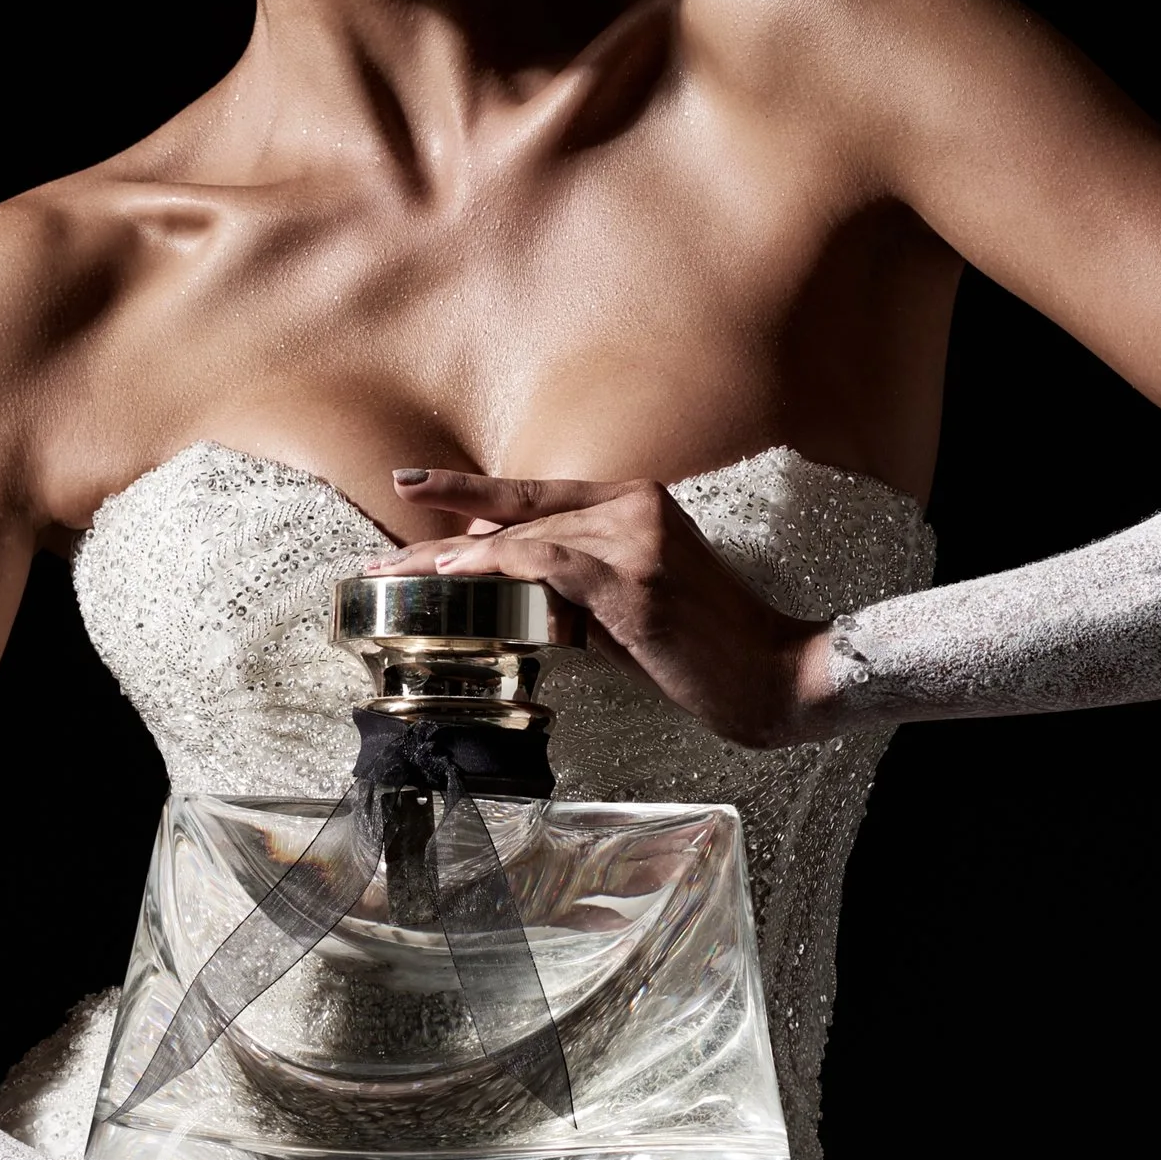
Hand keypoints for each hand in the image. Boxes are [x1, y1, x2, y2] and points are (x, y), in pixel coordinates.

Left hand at [364, 470, 828, 747]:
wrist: (774, 674)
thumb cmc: (704, 648)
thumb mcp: (628, 606)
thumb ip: (572, 588)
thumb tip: (511, 591)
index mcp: (636, 502)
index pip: (536, 492)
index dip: (469, 490)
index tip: (411, 486)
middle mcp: (635, 507)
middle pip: (518, 518)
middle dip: (445, 545)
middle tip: (385, 561)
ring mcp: (636, 539)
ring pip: (525, 537)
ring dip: (456, 561)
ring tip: (403, 576)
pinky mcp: (636, 578)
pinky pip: (548, 563)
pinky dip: (498, 567)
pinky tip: (460, 575)